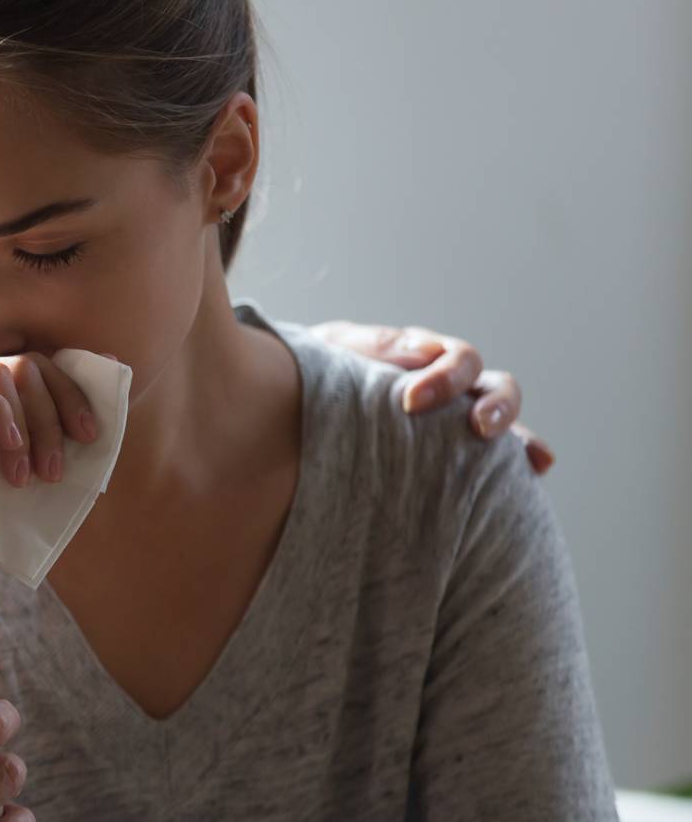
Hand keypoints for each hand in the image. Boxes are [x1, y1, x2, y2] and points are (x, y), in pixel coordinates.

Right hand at [0, 354, 96, 590]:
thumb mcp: (34, 455)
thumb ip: (59, 411)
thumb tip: (111, 359)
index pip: (29, 365)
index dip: (68, 391)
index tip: (92, 434)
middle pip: (17, 364)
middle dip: (52, 411)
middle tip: (60, 466)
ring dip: (31, 425)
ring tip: (34, 476)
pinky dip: (1, 417)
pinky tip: (12, 457)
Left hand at [309, 321, 553, 473]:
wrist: (288, 406)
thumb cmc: (311, 373)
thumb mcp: (332, 352)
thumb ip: (371, 346)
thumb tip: (421, 350)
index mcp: (419, 357)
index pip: (452, 358)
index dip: (444, 376)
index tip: (413, 403)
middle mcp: (446, 385)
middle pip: (491, 385)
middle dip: (494, 404)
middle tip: (478, 428)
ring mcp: (452, 420)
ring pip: (502, 421)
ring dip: (517, 436)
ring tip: (527, 460)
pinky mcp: (453, 454)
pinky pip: (494, 460)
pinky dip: (520, 465)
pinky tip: (535, 475)